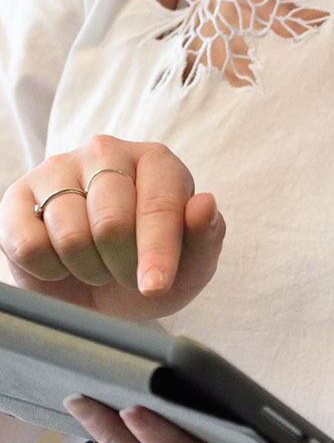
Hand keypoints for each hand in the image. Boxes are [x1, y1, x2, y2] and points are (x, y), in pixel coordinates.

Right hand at [0, 135, 224, 318]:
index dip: (158, 253)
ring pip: (70, 236)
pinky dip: (49, 269)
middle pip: (112, 223)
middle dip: (121, 266)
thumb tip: (205, 205)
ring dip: (86, 269)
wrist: (93, 290)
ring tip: (95, 263)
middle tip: (123, 273)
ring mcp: (59, 168)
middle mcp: (106, 152)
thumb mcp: (190, 265)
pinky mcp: (18, 196)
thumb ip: (206, 236)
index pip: (159, 206)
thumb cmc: (147, 268)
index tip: (155, 287)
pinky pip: (29, 245)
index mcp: (157, 161)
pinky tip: (61, 261)